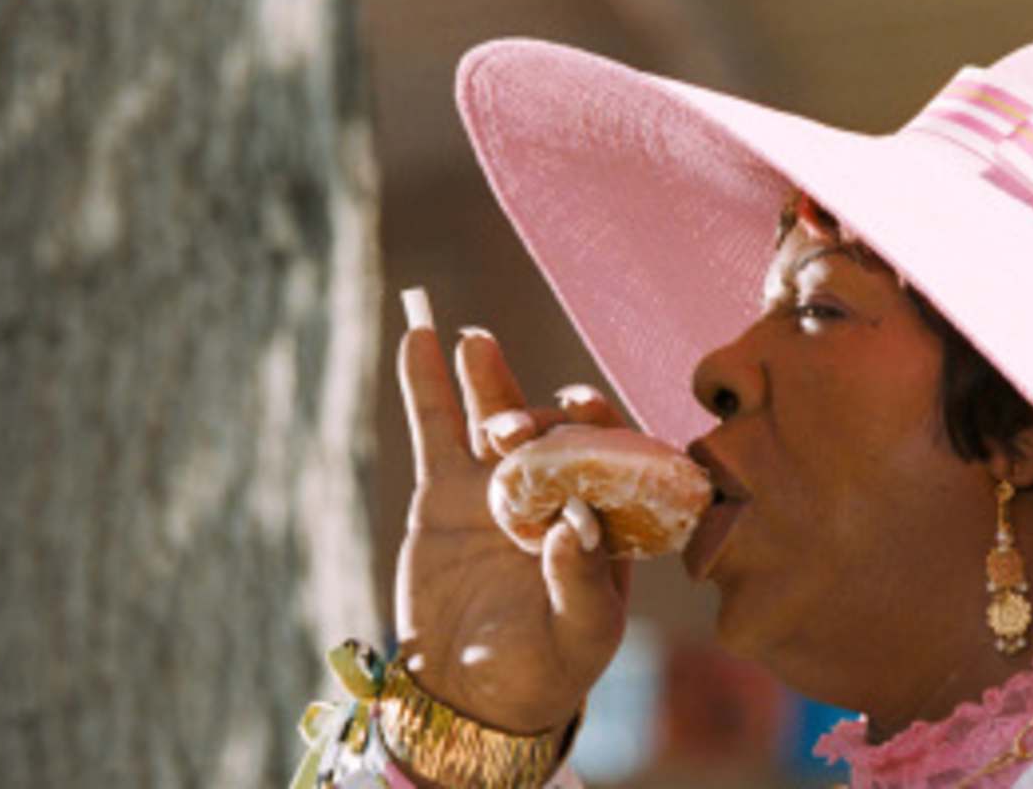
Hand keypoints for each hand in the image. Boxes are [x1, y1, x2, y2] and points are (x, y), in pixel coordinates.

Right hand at [391, 293, 630, 734]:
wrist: (471, 695)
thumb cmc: (548, 669)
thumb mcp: (580, 637)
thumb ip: (581, 583)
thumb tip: (574, 524)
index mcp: (608, 518)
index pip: (614, 455)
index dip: (601, 427)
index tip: (583, 409)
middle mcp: (558, 490)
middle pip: (554, 431)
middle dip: (538, 420)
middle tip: (511, 432)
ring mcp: (499, 486)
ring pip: (497, 418)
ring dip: (490, 379)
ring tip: (476, 343)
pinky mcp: (445, 492)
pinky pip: (437, 430)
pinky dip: (428, 384)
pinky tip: (418, 337)